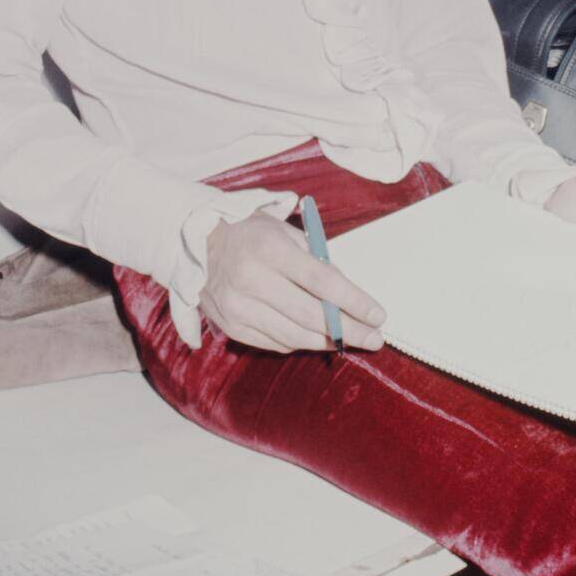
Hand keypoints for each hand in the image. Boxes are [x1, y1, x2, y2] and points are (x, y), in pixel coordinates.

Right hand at [199, 211, 386, 352]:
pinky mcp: (231, 326)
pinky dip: (301, 342)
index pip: (321, 281)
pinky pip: (276, 343)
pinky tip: (318, 338)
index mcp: (270, 249)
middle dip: (349, 329)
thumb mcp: (285, 232)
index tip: (378, 315)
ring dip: (328, 341)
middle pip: (311, 315)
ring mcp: (238, 307)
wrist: (197, 245)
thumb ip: (316, 261)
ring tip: (353, 340)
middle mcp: (252, 280)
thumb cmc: (252, 235)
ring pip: (295, 335)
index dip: (353, 301)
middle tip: (375, 337)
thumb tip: (348, 295)